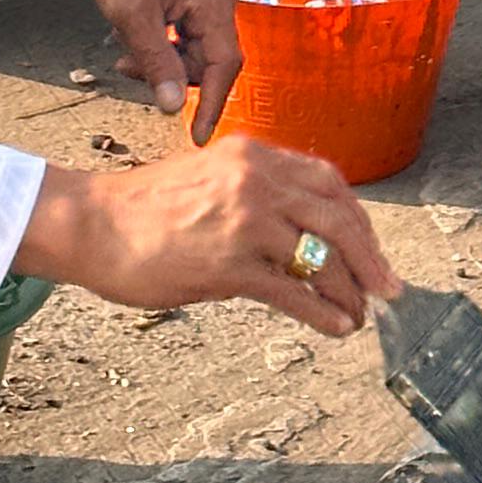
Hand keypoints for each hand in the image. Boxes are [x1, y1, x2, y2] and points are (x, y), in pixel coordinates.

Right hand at [14, 128, 393, 337]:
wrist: (93, 224)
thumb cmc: (144, 208)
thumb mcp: (210, 179)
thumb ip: (256, 194)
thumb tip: (301, 236)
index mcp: (252, 154)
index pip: (328, 181)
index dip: (358, 219)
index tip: (371, 249)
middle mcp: (255, 179)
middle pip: (338, 217)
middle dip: (371, 258)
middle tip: (388, 288)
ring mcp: (244, 221)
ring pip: (321, 257)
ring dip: (349, 291)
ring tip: (357, 315)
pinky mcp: (229, 264)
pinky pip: (292, 292)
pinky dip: (322, 313)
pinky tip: (335, 328)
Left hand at [61, 0, 243, 144]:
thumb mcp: (131, 16)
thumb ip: (156, 62)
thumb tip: (174, 109)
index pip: (225, 64)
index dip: (212, 104)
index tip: (197, 138)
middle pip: (208, 59)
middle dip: (171, 74)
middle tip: (127, 68)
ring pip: (195, 49)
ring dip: (163, 60)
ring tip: (124, 52)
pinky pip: (188, 34)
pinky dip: (163, 44)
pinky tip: (135, 38)